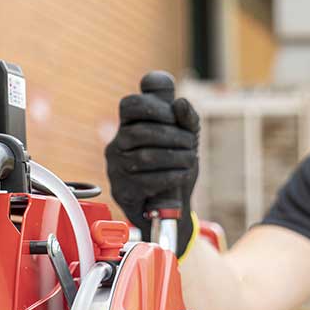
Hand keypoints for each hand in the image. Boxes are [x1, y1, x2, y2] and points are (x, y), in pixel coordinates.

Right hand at [104, 91, 199, 254]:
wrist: (172, 206)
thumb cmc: (175, 165)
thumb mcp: (186, 139)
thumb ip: (186, 118)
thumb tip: (180, 103)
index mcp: (128, 126)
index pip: (130, 105)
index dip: (154, 107)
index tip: (174, 117)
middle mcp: (117, 146)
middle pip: (139, 133)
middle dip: (172, 136)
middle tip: (192, 144)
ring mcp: (116, 169)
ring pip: (144, 157)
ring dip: (175, 157)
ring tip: (191, 159)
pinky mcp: (123, 192)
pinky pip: (146, 181)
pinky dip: (171, 176)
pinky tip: (182, 175)